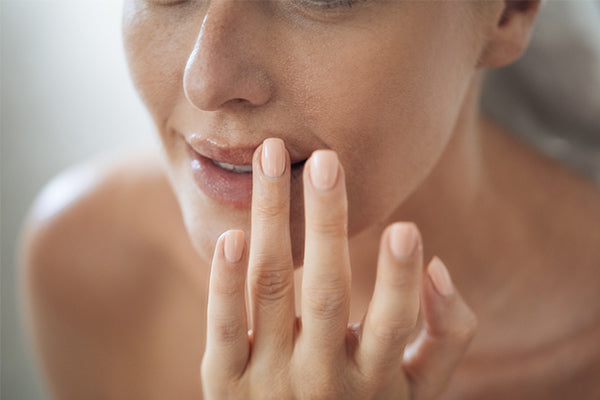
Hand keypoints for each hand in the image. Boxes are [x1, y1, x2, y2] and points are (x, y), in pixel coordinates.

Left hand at [201, 138, 476, 398]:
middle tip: (327, 160)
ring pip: (269, 289)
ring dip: (270, 219)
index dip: (400, 281)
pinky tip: (232, 234)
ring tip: (270, 157)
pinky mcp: (224, 383)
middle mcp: (322, 381)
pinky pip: (223, 326)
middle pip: (326, 293)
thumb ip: (446, 336)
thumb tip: (440, 267)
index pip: (393, 326)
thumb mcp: (418, 391)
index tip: (405, 228)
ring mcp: (269, 382)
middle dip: (327, 222)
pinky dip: (224, 282)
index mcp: (375, 381)